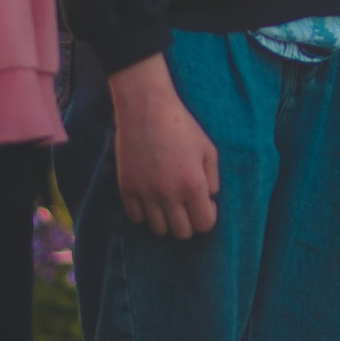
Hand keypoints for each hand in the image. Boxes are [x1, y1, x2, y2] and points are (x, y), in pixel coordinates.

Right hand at [108, 53, 219, 237]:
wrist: (146, 108)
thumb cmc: (181, 125)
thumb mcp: (207, 148)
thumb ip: (213, 178)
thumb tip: (210, 198)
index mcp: (193, 184)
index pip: (204, 224)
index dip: (208, 217)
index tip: (205, 204)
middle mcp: (169, 194)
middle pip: (182, 232)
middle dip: (189, 222)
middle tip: (187, 205)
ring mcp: (145, 193)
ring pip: (159, 230)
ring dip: (166, 220)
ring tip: (168, 202)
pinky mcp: (126, 188)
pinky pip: (136, 218)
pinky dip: (145, 213)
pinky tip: (150, 198)